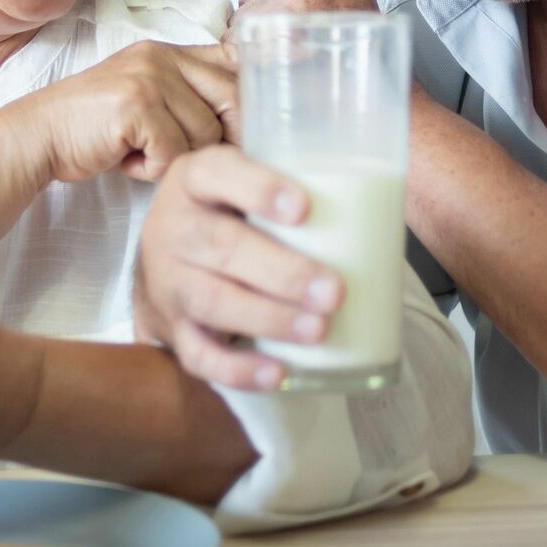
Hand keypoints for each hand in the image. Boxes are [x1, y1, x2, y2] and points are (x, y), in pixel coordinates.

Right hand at [19, 40, 239, 182]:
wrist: (39, 136)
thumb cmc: (95, 127)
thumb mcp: (145, 99)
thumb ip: (186, 97)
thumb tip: (246, 122)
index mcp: (169, 52)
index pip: (234, 64)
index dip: (245, 101)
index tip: (237, 130)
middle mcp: (162, 57)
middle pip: (233, 101)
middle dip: (222, 139)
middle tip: (188, 155)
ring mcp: (148, 79)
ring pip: (206, 135)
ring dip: (177, 158)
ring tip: (143, 154)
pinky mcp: (136, 106)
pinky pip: (175, 153)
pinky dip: (152, 169)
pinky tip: (127, 161)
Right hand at [133, 145, 344, 389]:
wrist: (162, 262)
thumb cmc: (227, 216)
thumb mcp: (241, 186)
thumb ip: (291, 187)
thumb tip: (384, 208)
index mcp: (195, 181)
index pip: (218, 173)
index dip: (259, 189)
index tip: (304, 209)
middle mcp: (173, 228)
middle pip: (220, 246)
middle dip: (281, 271)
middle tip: (334, 291)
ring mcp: (167, 282)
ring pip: (212, 301)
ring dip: (268, 318)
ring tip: (318, 329)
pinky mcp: (171, 330)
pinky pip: (200, 355)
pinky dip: (239, 369)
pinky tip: (279, 374)